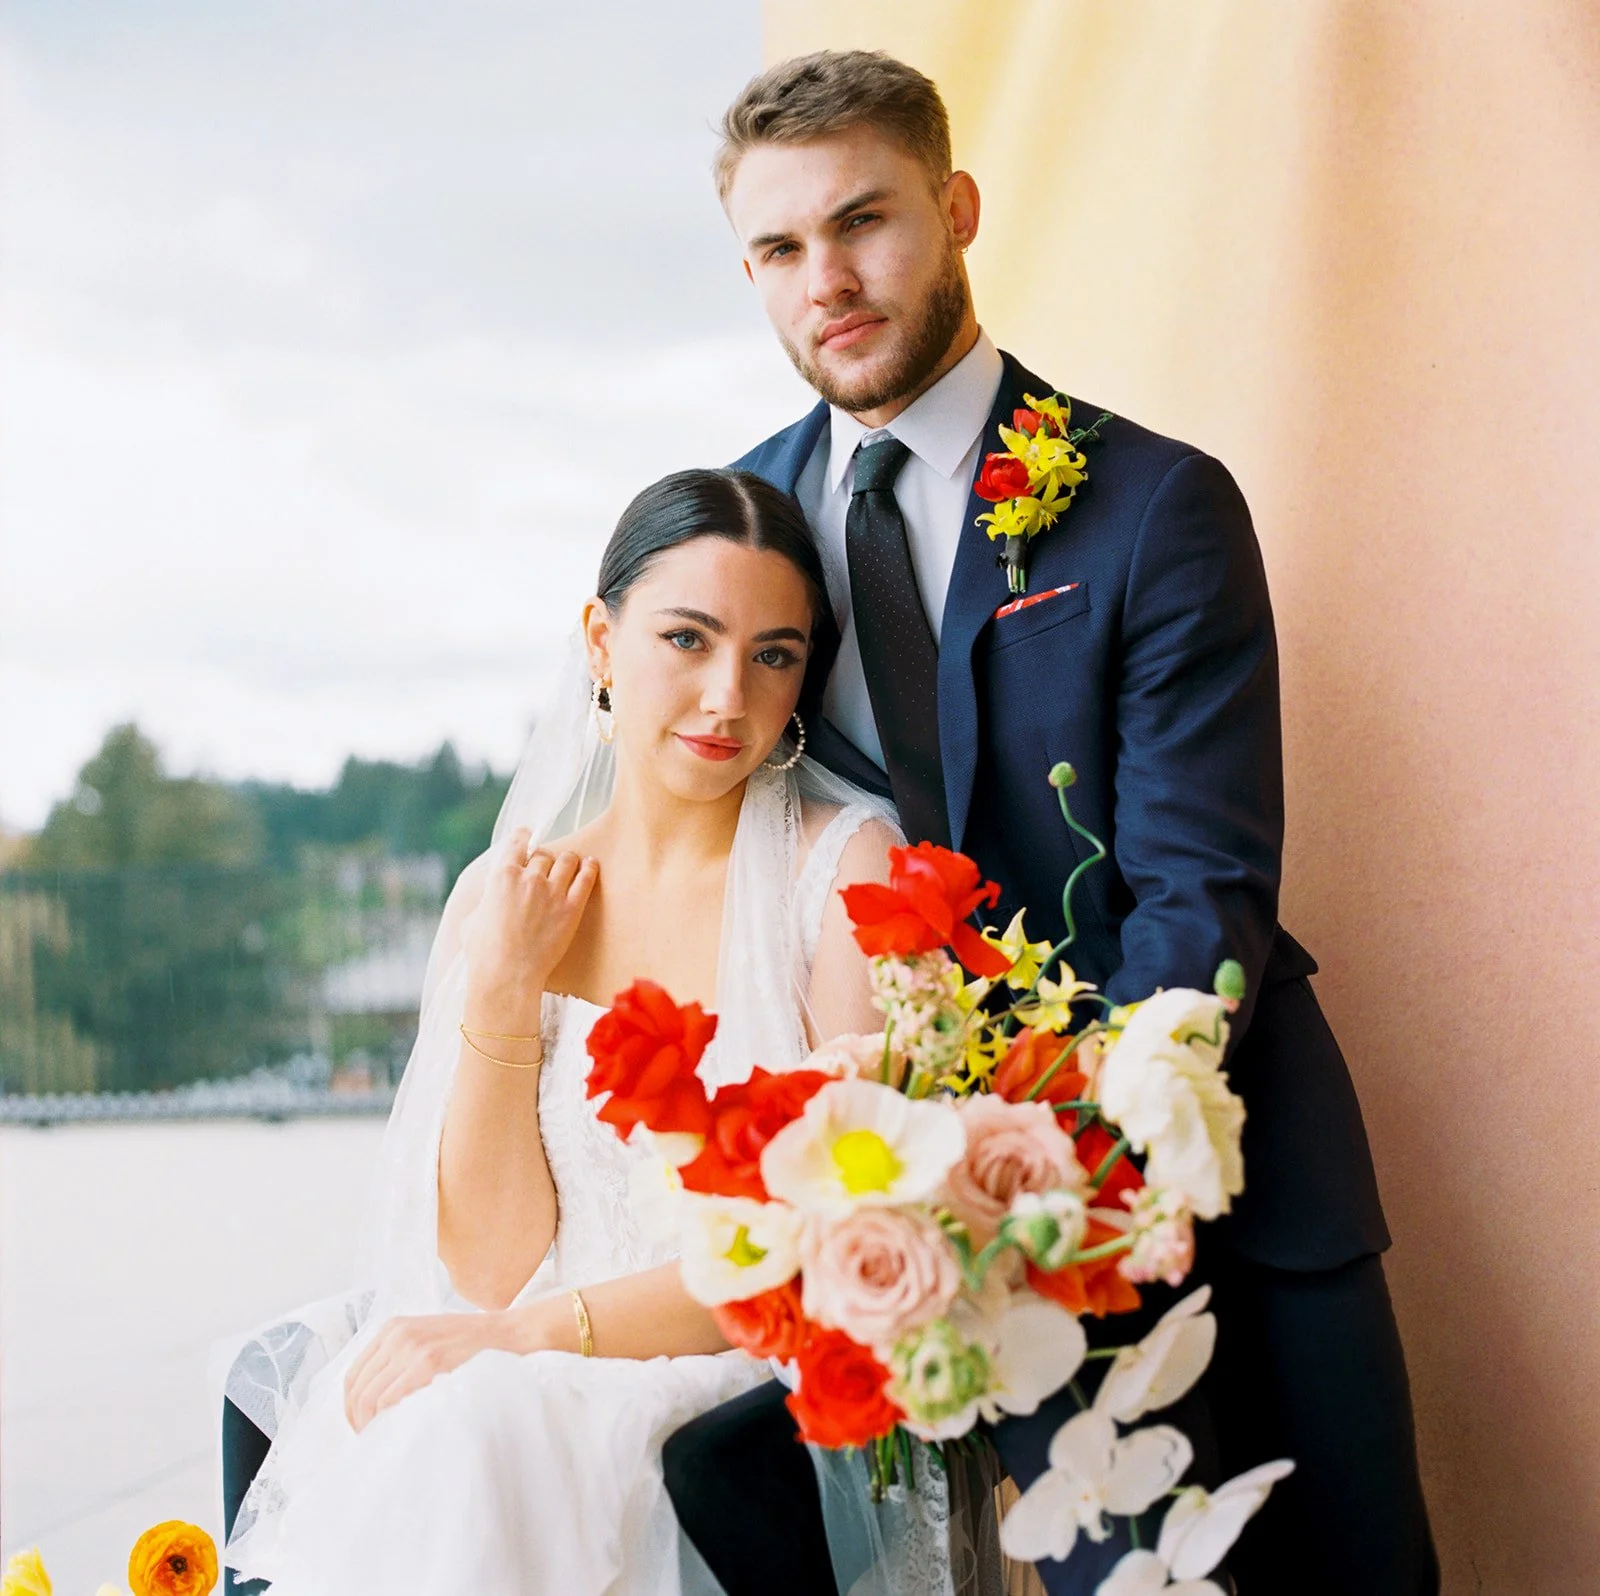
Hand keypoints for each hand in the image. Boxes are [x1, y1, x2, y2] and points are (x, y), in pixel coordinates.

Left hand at [343, 1309, 528, 1432]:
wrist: (508, 1334)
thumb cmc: (470, 1343)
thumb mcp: (427, 1338)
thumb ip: (400, 1357)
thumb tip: (373, 1398)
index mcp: (393, 1327)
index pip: (353, 1374)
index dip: (350, 1407)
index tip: (361, 1426)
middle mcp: (397, 1334)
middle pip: (356, 1388)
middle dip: (357, 1420)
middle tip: (370, 1440)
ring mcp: (412, 1346)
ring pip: (369, 1397)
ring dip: (370, 1425)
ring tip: (382, 1439)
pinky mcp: (428, 1361)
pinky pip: (390, 1399)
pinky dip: (386, 1419)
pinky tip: (396, 1429)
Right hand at [462, 827, 598, 1028]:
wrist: (508, 974)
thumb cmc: (484, 953)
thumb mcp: (471, 921)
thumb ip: (484, 903)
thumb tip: (488, 902)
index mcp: (502, 876)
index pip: (517, 843)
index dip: (523, 836)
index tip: (527, 835)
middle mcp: (529, 878)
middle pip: (543, 854)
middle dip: (544, 859)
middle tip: (545, 867)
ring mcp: (552, 892)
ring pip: (567, 860)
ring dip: (568, 860)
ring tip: (571, 863)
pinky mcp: (571, 908)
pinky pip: (586, 878)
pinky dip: (589, 868)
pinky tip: (590, 866)